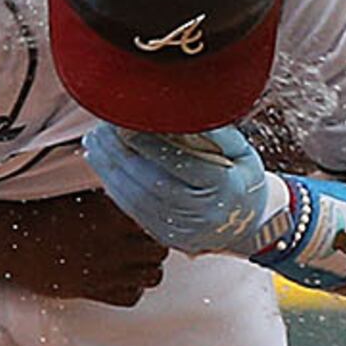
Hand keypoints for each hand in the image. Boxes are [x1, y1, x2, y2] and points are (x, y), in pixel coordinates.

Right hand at [0, 186, 170, 304]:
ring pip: (152, 276)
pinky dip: (133, 288)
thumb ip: (113, 203)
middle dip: (156, 244)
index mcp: (112, 217)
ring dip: (148, 266)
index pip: (158, 222)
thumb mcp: (83, 199)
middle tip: (145, 241)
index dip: (159, 221)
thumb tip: (139, 201)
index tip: (155, 221)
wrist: (15, 242)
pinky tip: (123, 278)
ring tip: (137, 260)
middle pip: (159, 250)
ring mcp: (107, 271)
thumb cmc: (44, 216)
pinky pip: (131, 296)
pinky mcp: (95, 290)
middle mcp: (114, 245)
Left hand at [79, 125, 285, 253]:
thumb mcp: (242, 153)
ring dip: (111, 169)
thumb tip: (185, 108)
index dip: (151, 144)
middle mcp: (203, 212)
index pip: (182, 164)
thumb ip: (216, 132)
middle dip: (123, 153)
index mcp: (225, 187)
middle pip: (153, 181)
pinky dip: (115, 186)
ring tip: (96, 142)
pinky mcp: (167, 238)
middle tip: (102, 128)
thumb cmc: (242, 181)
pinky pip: (134, 210)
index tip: (129, 123)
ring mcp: (183, 229)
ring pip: (138, 198)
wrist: (249, 226)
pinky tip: (103, 165)